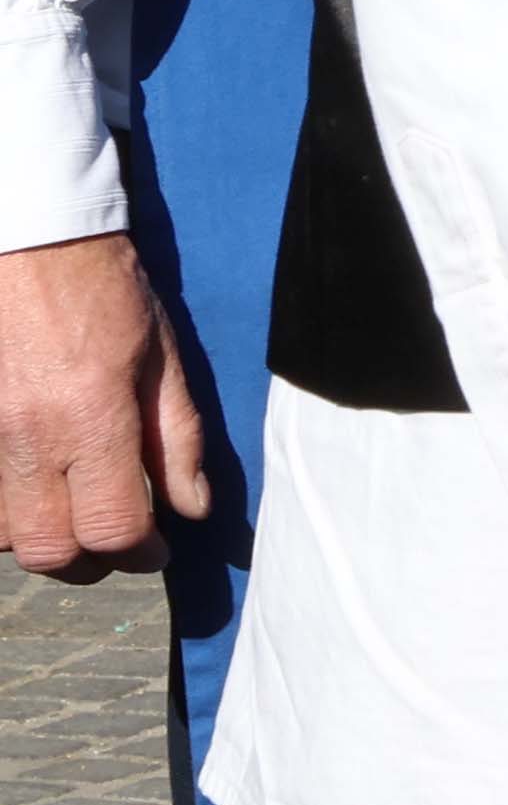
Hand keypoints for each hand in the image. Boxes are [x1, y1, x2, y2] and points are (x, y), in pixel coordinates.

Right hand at [0, 232, 205, 577]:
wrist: (29, 243)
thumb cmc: (105, 291)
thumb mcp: (163, 356)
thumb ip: (178, 438)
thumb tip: (192, 507)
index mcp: (91, 418)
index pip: (110, 527)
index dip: (140, 553)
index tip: (156, 549)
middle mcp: (29, 438)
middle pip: (47, 549)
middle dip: (88, 560)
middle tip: (115, 541)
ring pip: (1, 536)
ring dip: (40, 538)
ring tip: (74, 513)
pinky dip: (5, 513)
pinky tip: (36, 490)